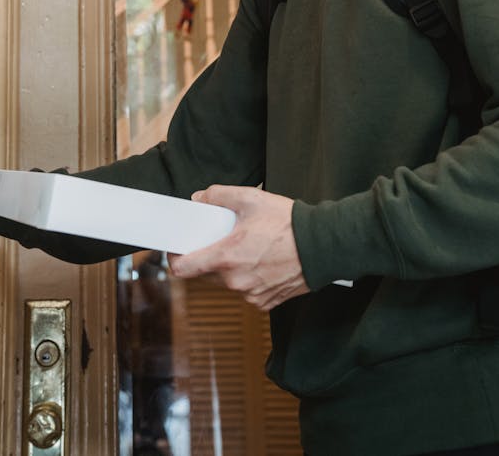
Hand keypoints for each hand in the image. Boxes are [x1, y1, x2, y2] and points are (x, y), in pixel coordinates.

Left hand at [169, 186, 309, 310]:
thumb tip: (199, 199)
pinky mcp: (266, 302)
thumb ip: (219, 195)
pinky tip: (262, 260)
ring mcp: (251, 295)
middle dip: (209, 256)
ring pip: (227, 282)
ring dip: (230, 268)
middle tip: (222, 238)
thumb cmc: (288, 223)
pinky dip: (248, 277)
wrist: (322, 246)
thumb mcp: (251, 198)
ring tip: (248, 247)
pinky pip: (246, 290)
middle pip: (205, 274)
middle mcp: (236, 281)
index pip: (183, 268)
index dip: (175, 258)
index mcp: (227, 257)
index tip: (178, 248)